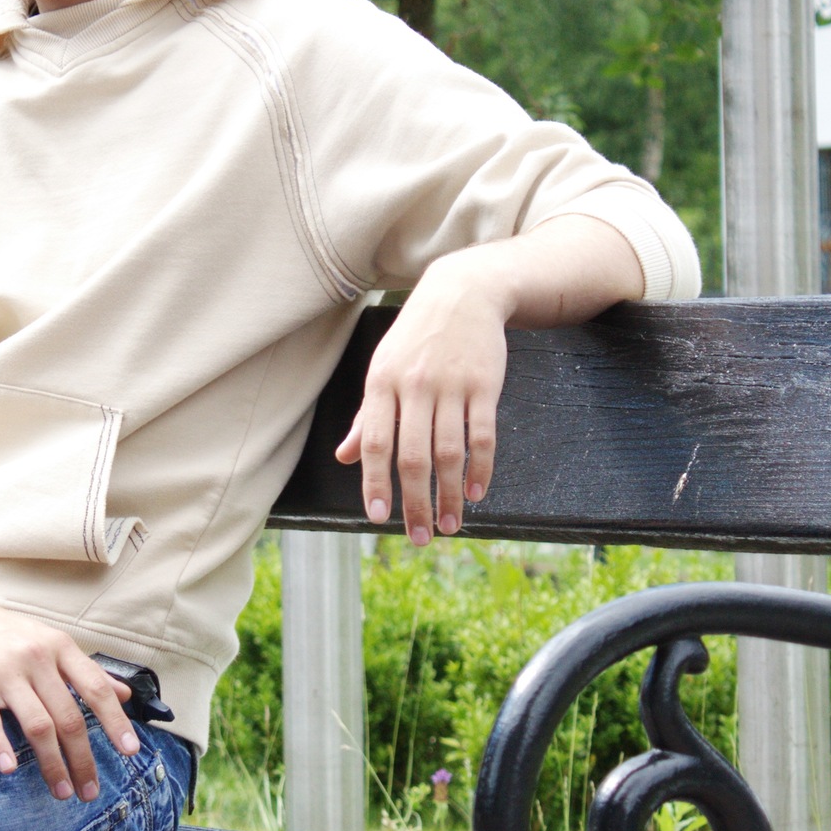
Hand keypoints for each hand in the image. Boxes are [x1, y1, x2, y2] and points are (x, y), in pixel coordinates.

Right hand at [0, 478, 142, 800]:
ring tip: (60, 791)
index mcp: (60, 648)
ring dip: (51, 763)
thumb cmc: (5, 634)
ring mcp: (4, 671)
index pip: (96, 689)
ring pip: (37, 725)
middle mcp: (36, 658)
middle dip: (83, 759)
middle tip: (89, 790)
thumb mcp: (50, 642)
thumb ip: (86, 670)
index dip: (116, 722)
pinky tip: (9, 769)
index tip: (131, 752)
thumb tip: (125, 694)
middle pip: (69, 717)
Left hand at [334, 255, 510, 543]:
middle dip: (416, 502)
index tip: (378, 518)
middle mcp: (415, 386)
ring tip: (450, 525)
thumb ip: (367, 417)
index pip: (377, 443)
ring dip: (450, 495)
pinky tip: (476, 493)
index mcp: (382, 383)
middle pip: (413, 456)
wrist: (462, 293)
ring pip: (449, 452)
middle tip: (420, 537)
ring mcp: (452, 385)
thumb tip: (345, 457)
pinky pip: (483, 435)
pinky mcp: (484, 385)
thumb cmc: (416, 338)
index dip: (376, 483)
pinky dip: (481, 468)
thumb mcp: (383, 369)